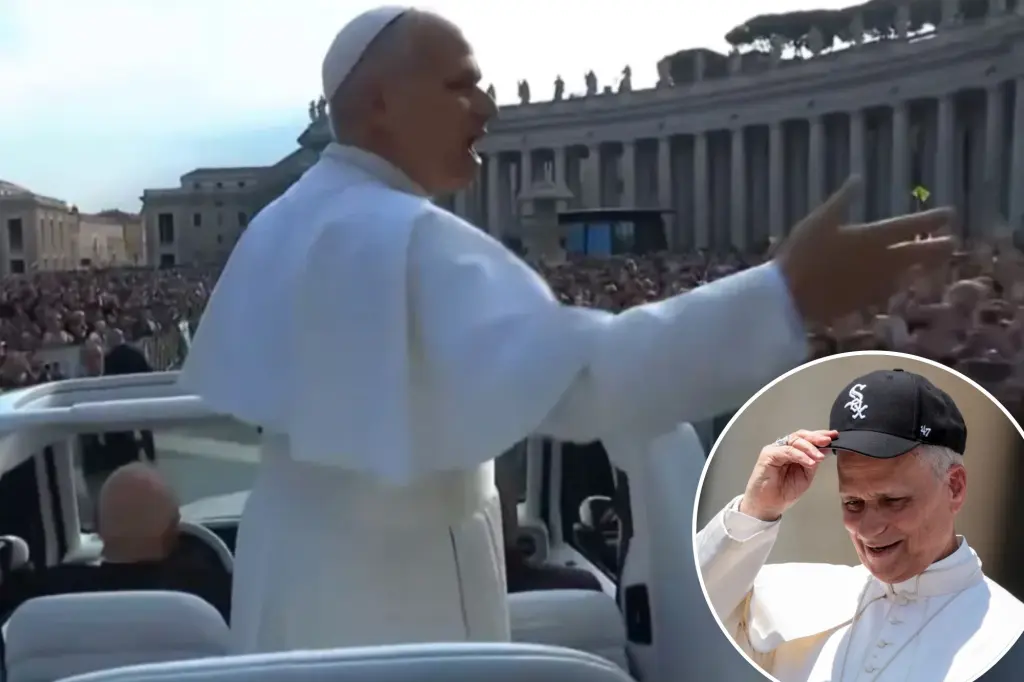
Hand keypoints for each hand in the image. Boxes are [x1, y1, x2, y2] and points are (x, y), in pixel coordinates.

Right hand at [739, 429, 836, 521]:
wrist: (769, 505)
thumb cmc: (784, 492)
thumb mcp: (806, 476)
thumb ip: (813, 462)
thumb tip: (825, 450)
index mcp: (793, 452)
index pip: (806, 439)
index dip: (820, 436)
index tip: (834, 436)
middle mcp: (783, 448)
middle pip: (800, 436)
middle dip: (816, 437)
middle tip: (828, 441)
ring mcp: (775, 450)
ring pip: (794, 441)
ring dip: (809, 447)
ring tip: (819, 457)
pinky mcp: (768, 455)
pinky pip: (786, 451)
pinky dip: (799, 455)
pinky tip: (809, 462)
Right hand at [777, 177, 955, 327]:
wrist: (792, 296)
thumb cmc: (804, 253)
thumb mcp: (820, 219)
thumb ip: (843, 200)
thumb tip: (858, 179)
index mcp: (873, 237)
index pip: (910, 226)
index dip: (932, 219)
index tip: (950, 214)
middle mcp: (883, 261)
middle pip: (919, 254)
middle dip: (938, 247)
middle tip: (952, 243)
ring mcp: (876, 284)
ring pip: (907, 273)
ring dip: (921, 266)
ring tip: (930, 263)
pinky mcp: (866, 301)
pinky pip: (889, 289)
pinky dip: (897, 283)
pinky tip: (897, 282)